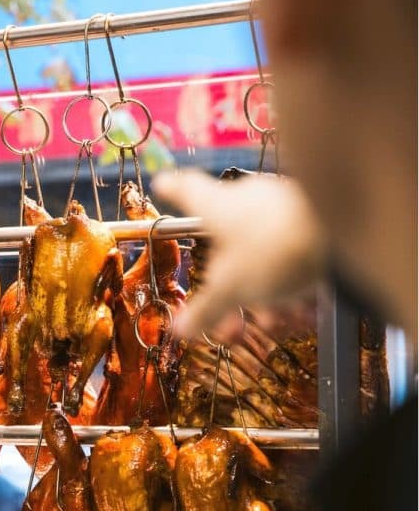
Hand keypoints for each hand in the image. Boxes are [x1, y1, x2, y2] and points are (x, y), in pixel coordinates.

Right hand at [152, 170, 324, 339]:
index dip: (174, 188)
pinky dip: (294, 283)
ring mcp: (284, 206)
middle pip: (228, 243)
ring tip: (278, 321)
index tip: (163, 182)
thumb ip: (205, 310)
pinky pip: (293, 252)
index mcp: (219, 206)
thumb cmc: (274, 251)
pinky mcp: (315, 218)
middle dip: (230, 288)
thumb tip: (179, 328)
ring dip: (267, 293)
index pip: (188, 189)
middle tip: (232, 326)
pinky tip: (305, 310)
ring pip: (263, 253)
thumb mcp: (233, 289)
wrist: (347, 233)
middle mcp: (249, 199)